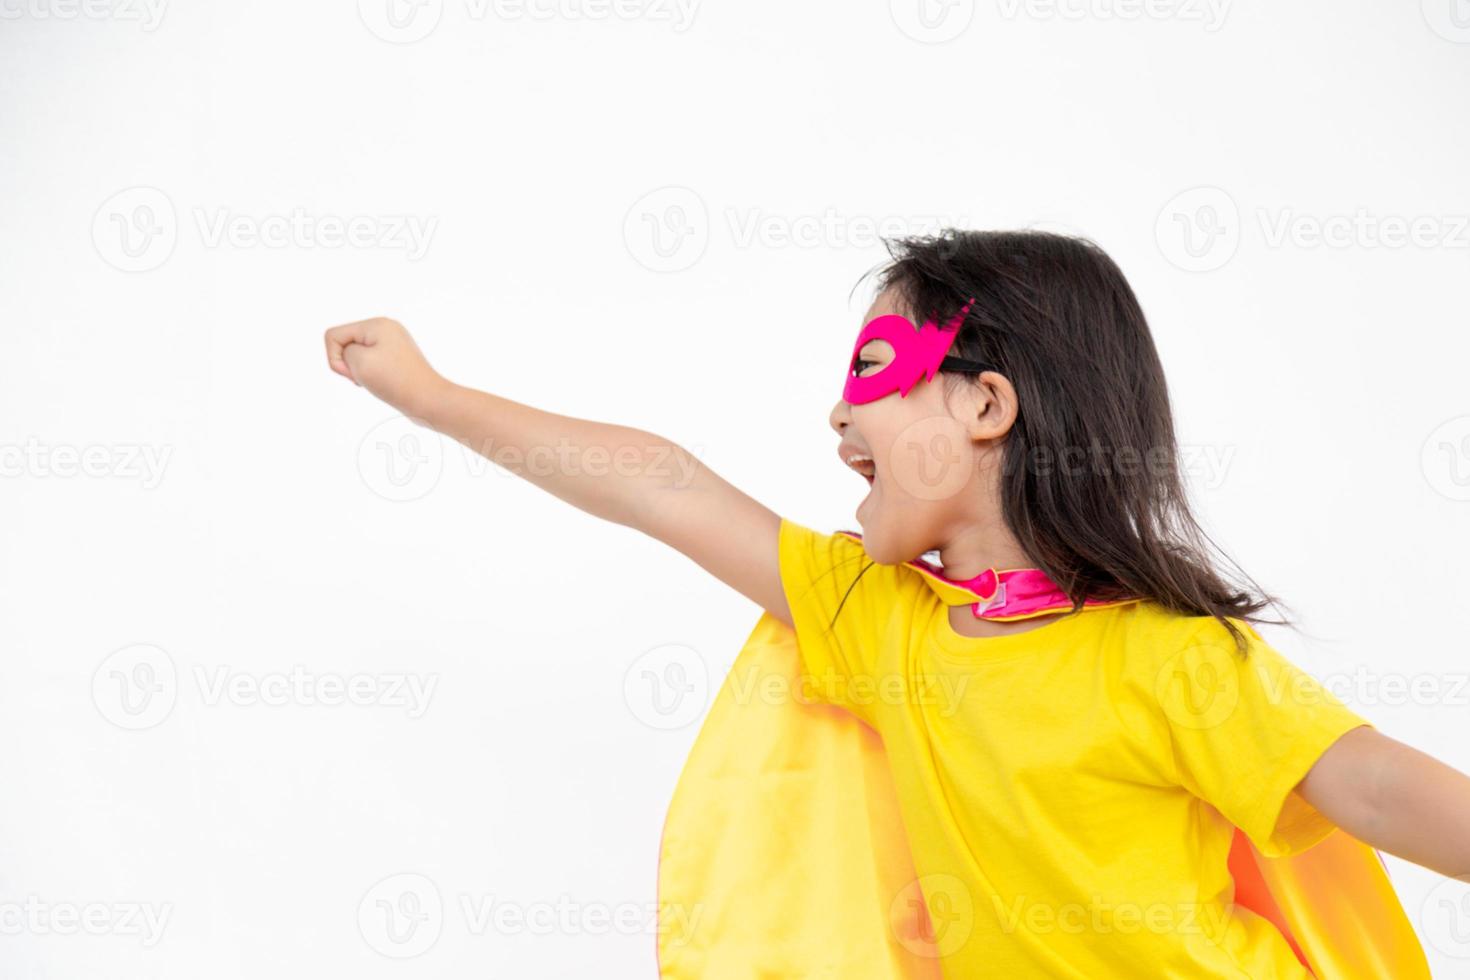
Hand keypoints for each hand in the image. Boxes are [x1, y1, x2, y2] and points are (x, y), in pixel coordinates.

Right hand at [324, 317, 448, 416]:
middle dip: (348, 364)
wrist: (428, 400)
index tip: (353, 371)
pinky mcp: (396, 359)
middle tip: (367, 378)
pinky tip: (381, 384)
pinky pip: (369, 364)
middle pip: (345, 344)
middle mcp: (385, 329)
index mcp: (377, 324)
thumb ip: (343, 351)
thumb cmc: (396, 381)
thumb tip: (351, 355)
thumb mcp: (359, 361)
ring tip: (376, 381)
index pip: (334, 335)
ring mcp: (392, 344)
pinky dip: (369, 376)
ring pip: (356, 356)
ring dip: (358, 371)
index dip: (335, 357)